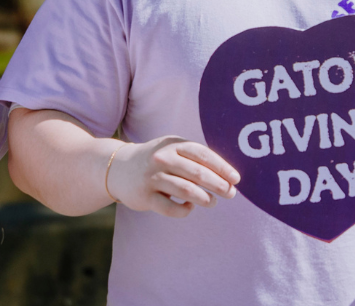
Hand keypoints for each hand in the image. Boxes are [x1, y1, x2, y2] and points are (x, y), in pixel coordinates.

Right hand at [107, 136, 239, 217]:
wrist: (119, 168)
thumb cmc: (156, 161)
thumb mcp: (173, 151)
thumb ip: (196, 160)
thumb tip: (227, 178)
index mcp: (173, 145)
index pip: (203, 155)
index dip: (222, 167)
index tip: (236, 179)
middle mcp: (162, 159)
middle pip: (197, 173)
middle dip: (218, 185)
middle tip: (230, 194)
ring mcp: (152, 177)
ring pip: (186, 191)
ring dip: (205, 199)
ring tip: (212, 202)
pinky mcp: (145, 196)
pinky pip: (171, 208)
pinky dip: (184, 210)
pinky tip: (188, 208)